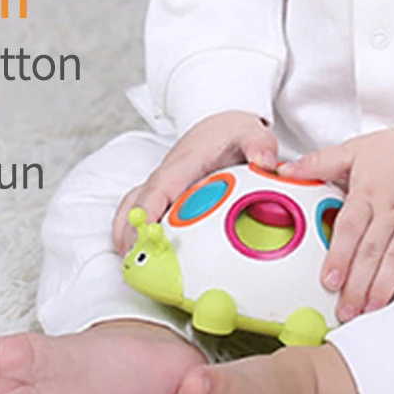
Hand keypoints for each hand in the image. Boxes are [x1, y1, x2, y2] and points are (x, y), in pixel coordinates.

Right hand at [111, 110, 278, 252]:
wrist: (220, 125)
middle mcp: (165, 175)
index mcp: (185, 163)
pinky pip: (133, 211)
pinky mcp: (159, 195)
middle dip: (132, 234)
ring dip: (125, 235)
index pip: (161, 187)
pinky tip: (133, 255)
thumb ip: (260, 145)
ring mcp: (159, 185)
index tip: (146, 234)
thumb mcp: (251, 132)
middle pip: (138, 204)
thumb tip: (267, 163)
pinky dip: (127, 232)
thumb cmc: (232, 132)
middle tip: (137, 266)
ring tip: (131, 268)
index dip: (149, 210)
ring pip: (130, 208)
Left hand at [280, 129, 393, 320]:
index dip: (339, 255)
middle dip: (358, 282)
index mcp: (367, 193)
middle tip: (346, 310)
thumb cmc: (386, 155)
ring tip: (374, 308)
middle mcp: (391, 208)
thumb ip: (317, 164)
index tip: (329, 280)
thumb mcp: (350, 152)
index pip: (350, 227)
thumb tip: (283, 171)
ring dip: (387, 282)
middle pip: (372, 249)